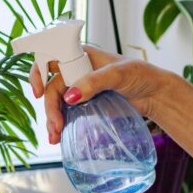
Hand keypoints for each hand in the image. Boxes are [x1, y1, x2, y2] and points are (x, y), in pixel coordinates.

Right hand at [29, 45, 173, 143]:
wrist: (155, 94)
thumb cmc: (140, 76)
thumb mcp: (118, 74)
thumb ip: (94, 82)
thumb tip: (70, 97)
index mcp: (80, 55)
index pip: (49, 58)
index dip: (38, 73)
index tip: (37, 92)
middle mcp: (76, 70)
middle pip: (51, 86)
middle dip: (49, 107)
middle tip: (55, 125)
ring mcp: (80, 87)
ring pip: (56, 101)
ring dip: (52, 119)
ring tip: (55, 137)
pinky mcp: (85, 104)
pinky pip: (66, 112)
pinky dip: (60, 123)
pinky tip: (59, 136)